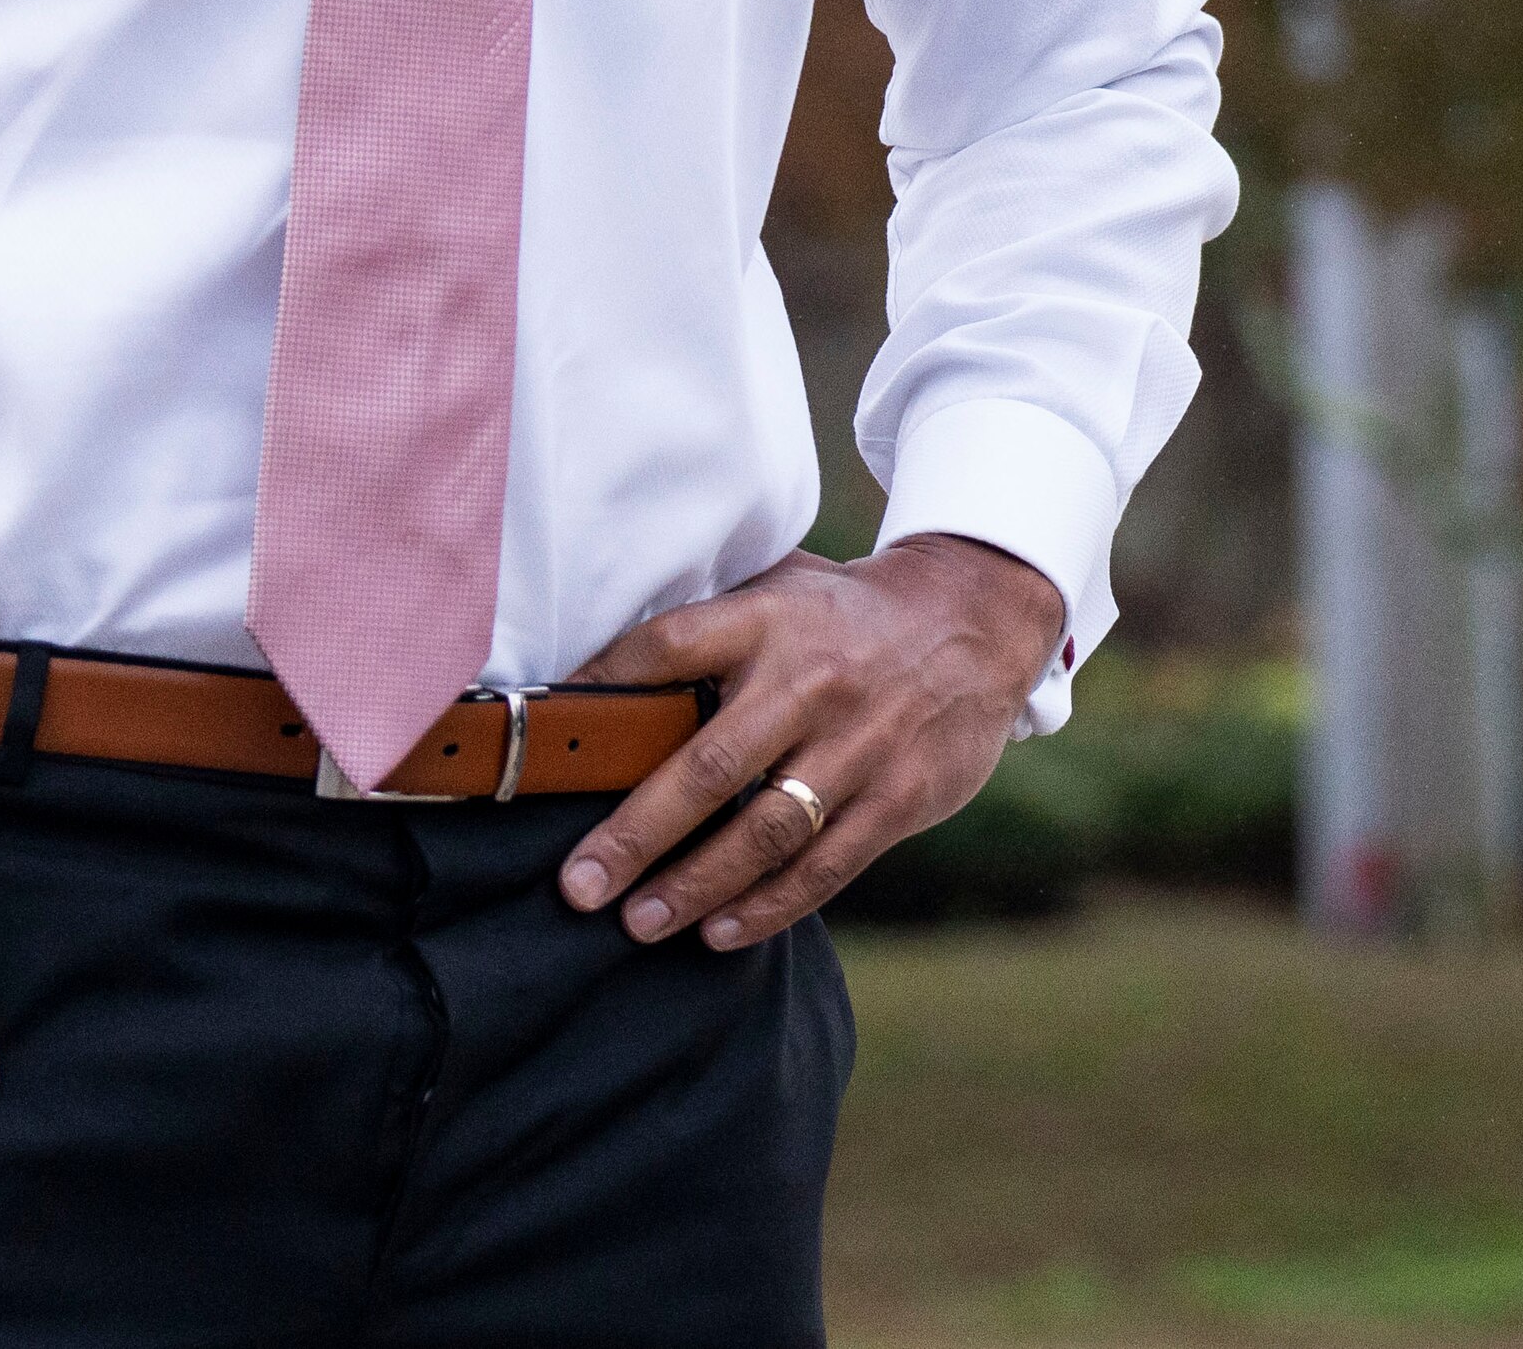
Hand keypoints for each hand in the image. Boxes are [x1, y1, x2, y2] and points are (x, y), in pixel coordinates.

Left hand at [547, 537, 1065, 951]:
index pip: (667, 648)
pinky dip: (770, 905)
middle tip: (579, 887)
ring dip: (696, 885)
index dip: (603, 688)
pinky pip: (825, 865)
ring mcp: (862, 744)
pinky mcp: (900, 796)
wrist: (977, 621)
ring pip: (767, 831)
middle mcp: (813, 681)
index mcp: (771, 619)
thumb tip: (594, 682)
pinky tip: (720, 931)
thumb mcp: (783, 591)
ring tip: (639, 923)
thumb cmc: (846, 619)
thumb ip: (709, 628)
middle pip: (710, 765)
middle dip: (636, 833)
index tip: (546, 744)